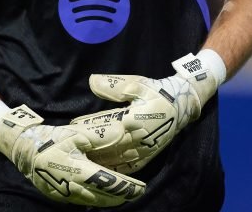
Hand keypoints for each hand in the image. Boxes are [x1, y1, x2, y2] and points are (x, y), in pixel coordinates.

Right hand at [0, 104, 145, 206]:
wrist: (24, 150)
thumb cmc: (51, 139)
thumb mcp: (77, 134)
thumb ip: (102, 137)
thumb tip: (124, 132)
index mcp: (78, 170)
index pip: (108, 183)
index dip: (126, 188)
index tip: (140, 188)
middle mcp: (72, 187)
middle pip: (103, 197)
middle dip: (120, 196)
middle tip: (135, 192)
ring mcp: (65, 195)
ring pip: (94, 202)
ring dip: (109, 199)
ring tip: (122, 194)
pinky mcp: (59, 197)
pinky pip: (82, 201)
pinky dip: (96, 198)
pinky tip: (102, 193)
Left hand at [70, 51, 224, 172]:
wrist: (183, 105)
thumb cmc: (157, 91)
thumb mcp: (136, 83)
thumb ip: (113, 85)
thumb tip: (92, 81)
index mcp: (134, 121)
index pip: (105, 127)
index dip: (88, 128)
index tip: (71, 126)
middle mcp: (138, 140)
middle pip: (107, 146)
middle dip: (87, 146)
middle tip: (68, 145)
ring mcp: (142, 152)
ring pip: (114, 160)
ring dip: (96, 159)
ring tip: (77, 157)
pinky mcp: (146, 158)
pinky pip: (126, 168)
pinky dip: (111, 169)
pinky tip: (98, 169)